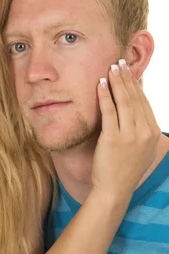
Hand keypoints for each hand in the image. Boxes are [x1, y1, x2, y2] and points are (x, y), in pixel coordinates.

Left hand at [92, 59, 159, 199]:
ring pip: (124, 102)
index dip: (136, 85)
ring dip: (117, 82)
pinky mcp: (113, 139)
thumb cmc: (123, 169)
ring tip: (111, 68)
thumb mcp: (140, 148)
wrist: (114, 190)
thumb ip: (140, 130)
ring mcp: (129, 136)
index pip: (144, 103)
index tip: (129, 71)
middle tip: (120, 63)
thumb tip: (134, 109)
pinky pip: (109, 111)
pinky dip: (105, 95)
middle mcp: (145, 132)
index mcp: (153, 134)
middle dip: (127, 78)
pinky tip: (100, 84)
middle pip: (135, 99)